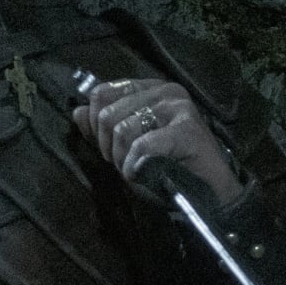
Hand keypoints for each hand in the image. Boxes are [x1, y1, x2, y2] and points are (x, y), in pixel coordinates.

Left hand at [73, 77, 245, 207]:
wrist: (208, 195)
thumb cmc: (168, 169)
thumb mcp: (126, 148)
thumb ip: (102, 129)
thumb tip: (77, 111)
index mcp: (150, 89)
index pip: (102, 93)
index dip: (97, 125)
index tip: (111, 147)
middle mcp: (165, 91)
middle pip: (108, 113)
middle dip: (109, 147)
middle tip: (127, 163)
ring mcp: (178, 108)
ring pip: (122, 130)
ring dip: (122, 159)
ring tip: (139, 169)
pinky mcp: (187, 129)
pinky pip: (142, 146)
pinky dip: (136, 167)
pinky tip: (145, 174)